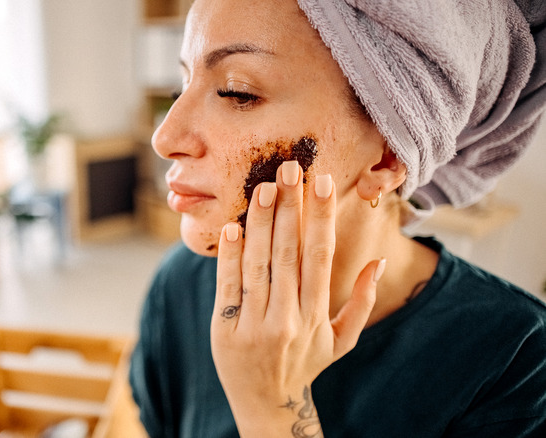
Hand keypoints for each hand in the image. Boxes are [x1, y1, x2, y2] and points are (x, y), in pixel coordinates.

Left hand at [210, 161, 383, 436]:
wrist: (267, 405)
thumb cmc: (305, 365)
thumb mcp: (341, 341)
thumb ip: (361, 302)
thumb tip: (378, 263)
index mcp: (317, 316)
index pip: (320, 257)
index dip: (321, 217)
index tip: (323, 183)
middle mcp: (288, 319)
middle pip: (288, 253)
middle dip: (290, 208)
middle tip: (290, 169)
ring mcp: (254, 324)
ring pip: (258, 265)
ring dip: (261, 223)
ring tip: (264, 188)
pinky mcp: (224, 328)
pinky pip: (227, 286)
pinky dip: (230, 255)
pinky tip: (233, 226)